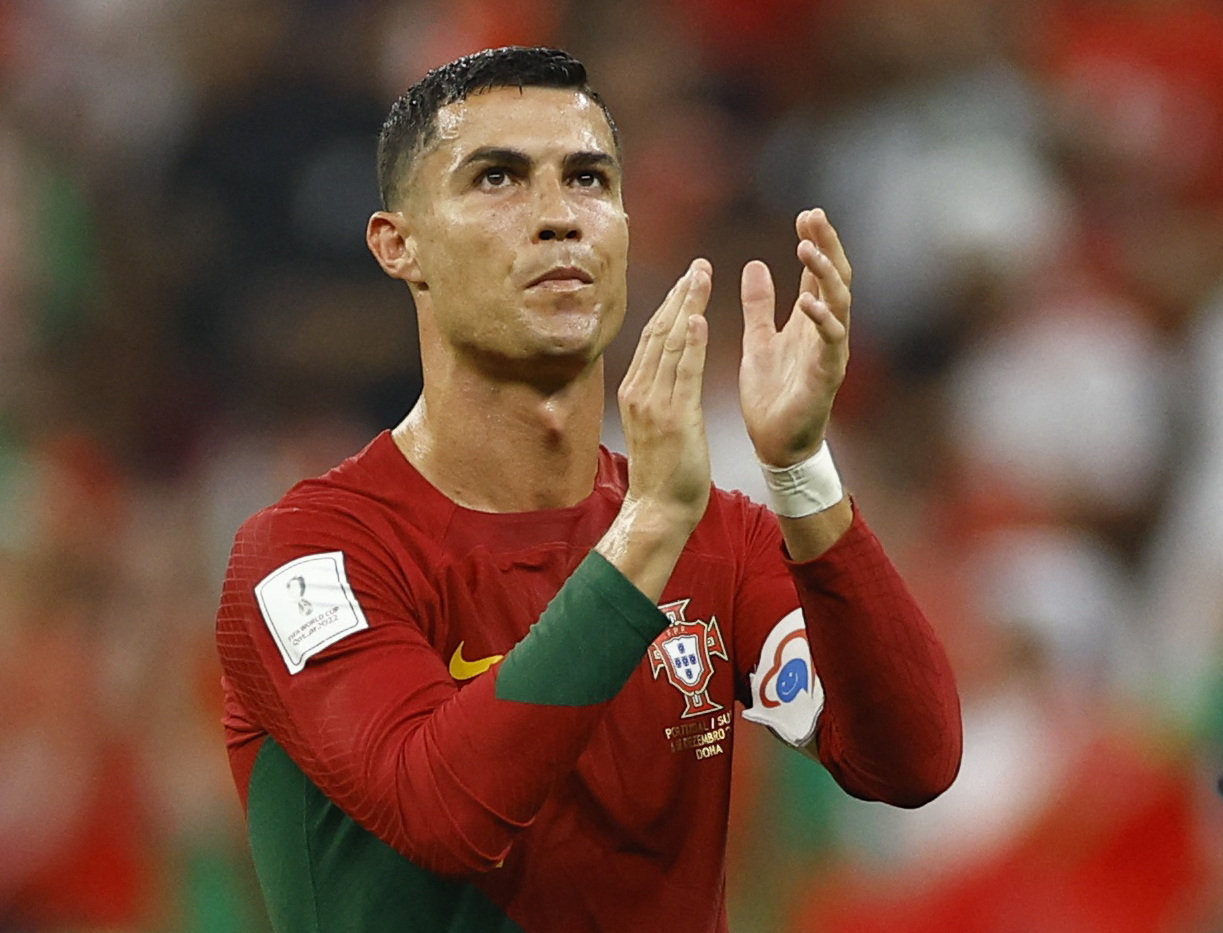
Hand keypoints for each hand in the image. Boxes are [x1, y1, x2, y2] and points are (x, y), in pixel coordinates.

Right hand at [616, 258, 712, 532]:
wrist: (658, 510)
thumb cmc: (663, 474)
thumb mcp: (656, 426)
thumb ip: (660, 396)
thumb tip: (666, 374)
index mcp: (636, 391)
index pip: (653, 337)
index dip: (670, 305)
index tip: (686, 279)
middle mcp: (640, 391)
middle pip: (659, 331)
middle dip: (679, 295)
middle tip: (697, 265)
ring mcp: (654, 403)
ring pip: (671, 344)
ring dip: (687, 306)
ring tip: (701, 277)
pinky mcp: (674, 417)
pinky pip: (683, 372)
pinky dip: (691, 343)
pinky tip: (699, 317)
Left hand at [739, 209, 850, 466]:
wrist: (775, 444)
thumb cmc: (771, 394)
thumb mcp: (758, 339)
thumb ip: (760, 305)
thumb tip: (756, 265)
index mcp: (810, 322)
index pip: (818, 273)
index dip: (815, 243)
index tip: (805, 215)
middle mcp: (826, 331)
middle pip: (835, 278)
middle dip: (827, 246)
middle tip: (814, 216)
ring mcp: (830, 352)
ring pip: (839, 303)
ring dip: (824, 274)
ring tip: (806, 248)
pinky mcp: (826, 375)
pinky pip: (830, 342)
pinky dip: (821, 320)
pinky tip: (807, 301)